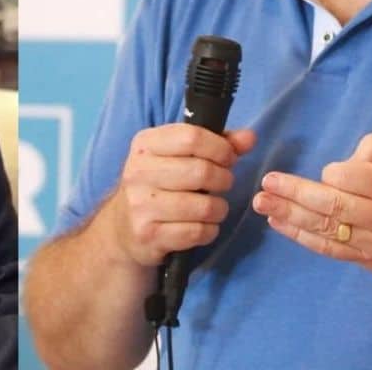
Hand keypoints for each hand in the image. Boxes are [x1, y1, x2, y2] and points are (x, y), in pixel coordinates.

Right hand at [102, 125, 256, 267]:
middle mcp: (138, 172)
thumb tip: (249, 138)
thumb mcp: (178, 155)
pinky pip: (197, 232)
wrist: (122, 227)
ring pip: (204, 206)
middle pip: (201, 171)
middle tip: (223, 183)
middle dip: (223, 179)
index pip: (192, 137)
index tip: (228, 158)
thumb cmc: (158, 183)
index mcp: (145, 144)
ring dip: (219, 208)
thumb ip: (216, 143)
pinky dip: (209, 230)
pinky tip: (202, 225)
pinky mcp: (149, 235)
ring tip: (213, 206)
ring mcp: (141, 205)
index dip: (220, 148)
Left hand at [251, 131, 371, 289]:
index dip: (334, 172)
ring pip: (328, 232)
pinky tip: (280, 223)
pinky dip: (302, 237)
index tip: (330, 171)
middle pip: (334, 207)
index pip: (354, 179)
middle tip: (265, 184)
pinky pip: (332, 250)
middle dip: (295, 194)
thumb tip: (343, 165)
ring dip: (290, 217)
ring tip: (262, 204)